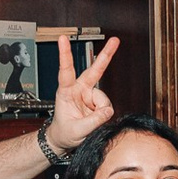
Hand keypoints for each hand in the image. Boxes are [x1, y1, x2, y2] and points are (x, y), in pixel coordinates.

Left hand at [43, 35, 119, 157]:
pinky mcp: (97, 102)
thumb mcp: (76, 130)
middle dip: (106, 55)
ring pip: (104, 98)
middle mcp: (79, 89)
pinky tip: (96, 118)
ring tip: (91, 120)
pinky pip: (107, 106)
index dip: (65, 55)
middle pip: (94, 70)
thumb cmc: (64, 133)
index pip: (66, 71)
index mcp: (66, 92)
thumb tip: (107, 110)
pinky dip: (104, 114)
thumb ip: (92, 121)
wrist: (64, 139)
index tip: (63, 39)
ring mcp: (89, 95)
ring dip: (101, 110)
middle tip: (115, 40)